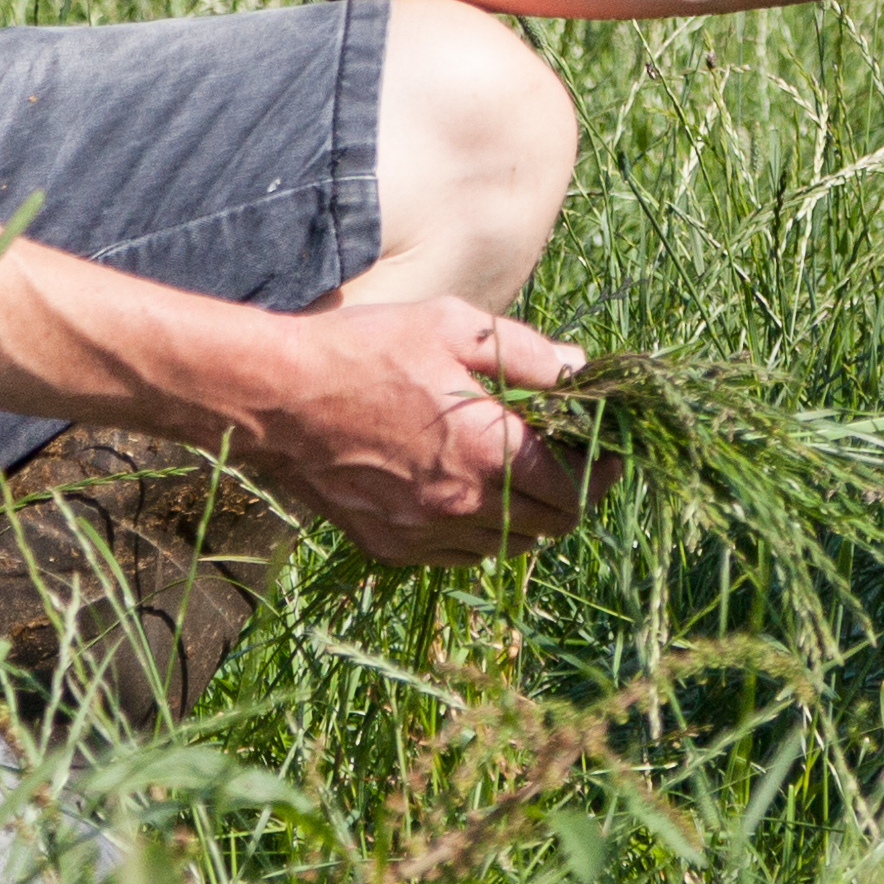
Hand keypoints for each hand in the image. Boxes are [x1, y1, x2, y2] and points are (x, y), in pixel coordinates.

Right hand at [220, 298, 606, 562]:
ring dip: (528, 516)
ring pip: (507, 546)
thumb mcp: (453, 326)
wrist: (272, 397)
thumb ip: (528, 354)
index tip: (611, 449)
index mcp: (489, 452)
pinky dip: (479, 534)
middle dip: (574, 493)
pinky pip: (458, 556)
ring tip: (520, 473)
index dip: (605, 471)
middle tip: (569, 458)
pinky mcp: (390, 546)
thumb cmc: (362, 350)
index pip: (579, 489)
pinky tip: (469, 494)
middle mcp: (463, 505)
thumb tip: (583, 368)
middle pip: (552, 525)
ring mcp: (424, 533)